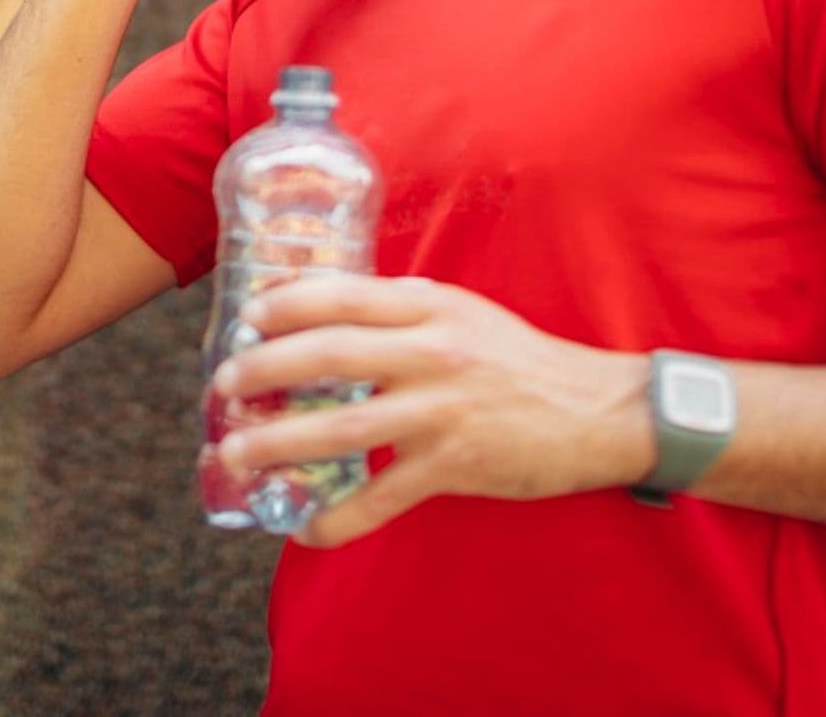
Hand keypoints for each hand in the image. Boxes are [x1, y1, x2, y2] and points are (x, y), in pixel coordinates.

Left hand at [211, 276, 653, 548]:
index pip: (345, 296)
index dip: (287, 306)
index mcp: (432, 308)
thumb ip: (407, 309)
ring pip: (344, 428)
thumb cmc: (524, 361)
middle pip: (330, 356)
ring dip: (280, 443)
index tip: (248, 318)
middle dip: (265, 369)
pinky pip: (383, 497)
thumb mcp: (468, 314)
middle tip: (225, 385)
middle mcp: (434, 353)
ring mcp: (443, 411)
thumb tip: (336, 306)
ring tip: (236, 455)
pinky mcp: (455, 465)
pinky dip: (338, 518)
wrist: (600, 412)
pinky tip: (304, 528)